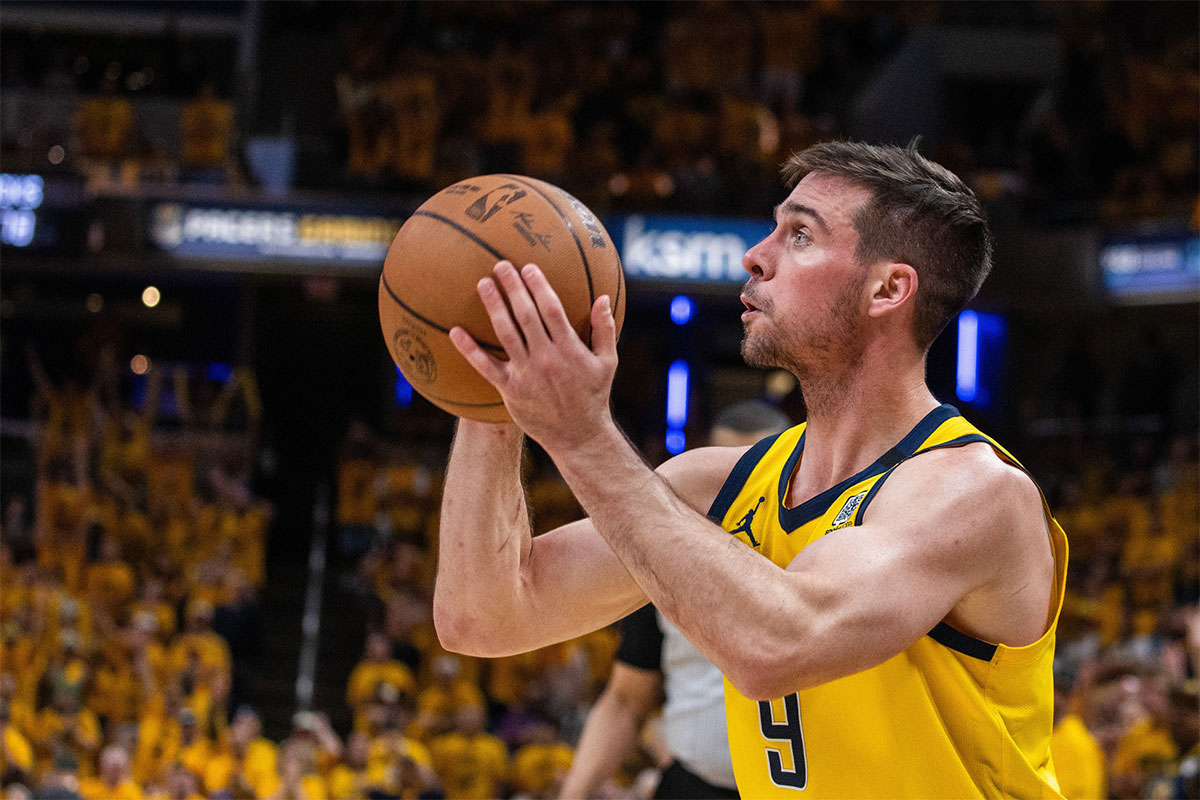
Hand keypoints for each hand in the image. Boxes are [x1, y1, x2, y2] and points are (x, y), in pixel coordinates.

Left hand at [449, 261, 618, 454]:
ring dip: (493, 306)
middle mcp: (547, 359)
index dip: (539, 287)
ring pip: (505, 334)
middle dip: (513, 288)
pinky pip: (485, 367)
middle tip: (501, 265)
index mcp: (570, 349)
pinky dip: (469, 349)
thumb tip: (603, 297)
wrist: (578, 436)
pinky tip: (455, 331)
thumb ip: (605, 329)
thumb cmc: (593, 395)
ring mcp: (526, 374)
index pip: (552, 310)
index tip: (529, 267)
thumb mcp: (608, 362)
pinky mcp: (510, 390)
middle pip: (526, 316)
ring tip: (483, 283)